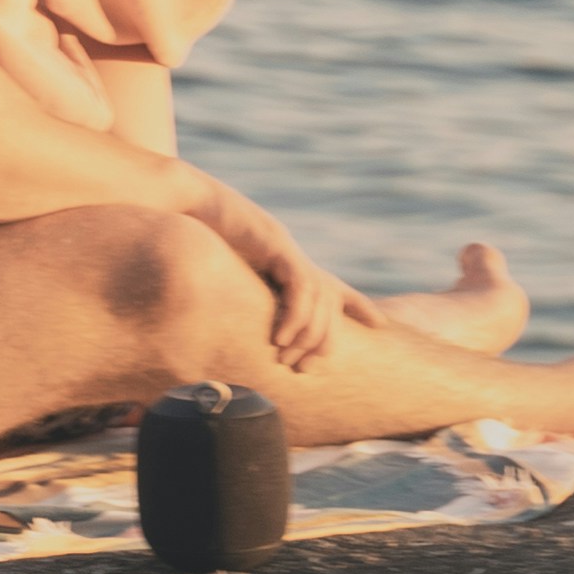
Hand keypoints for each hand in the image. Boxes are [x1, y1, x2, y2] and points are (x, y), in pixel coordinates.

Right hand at [198, 183, 342, 369]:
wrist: (193, 205)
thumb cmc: (206, 241)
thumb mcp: (232, 278)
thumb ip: (246, 301)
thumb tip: (246, 339)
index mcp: (291, 265)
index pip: (334, 286)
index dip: (358, 303)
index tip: (381, 322)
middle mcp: (297, 258)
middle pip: (331, 303)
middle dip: (326, 339)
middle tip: (304, 368)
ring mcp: (289, 251)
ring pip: (320, 298)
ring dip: (308, 334)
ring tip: (287, 357)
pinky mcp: (277, 247)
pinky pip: (300, 285)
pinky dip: (295, 315)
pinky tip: (280, 337)